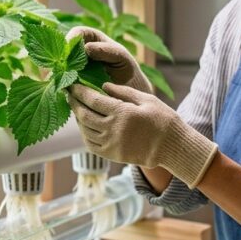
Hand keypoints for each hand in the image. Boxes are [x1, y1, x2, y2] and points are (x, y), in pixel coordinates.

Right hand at [65, 26, 152, 94]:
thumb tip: (87, 47)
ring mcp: (73, 65)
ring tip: (63, 80)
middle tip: (61, 67)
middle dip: (61, 57)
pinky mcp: (71, 80)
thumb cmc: (126, 69)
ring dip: (59, 72)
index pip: (77, 33)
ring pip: (60, 65)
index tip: (68, 51)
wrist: (128, 91)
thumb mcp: (121, 57)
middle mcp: (79, 50)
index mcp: (92, 38)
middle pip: (64, 48)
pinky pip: (61, 80)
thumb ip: (107, 50)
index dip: (70, 39)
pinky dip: (61, 84)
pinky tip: (65, 89)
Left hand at [68, 82, 217, 188]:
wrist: (172, 147)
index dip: (79, 91)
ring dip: (77, 118)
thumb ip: (123, 92)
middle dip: (73, 102)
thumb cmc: (162, 119)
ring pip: (85, 130)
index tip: (71, 84)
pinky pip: (90, 145)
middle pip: (84, 114)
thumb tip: (104, 86)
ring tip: (76, 108)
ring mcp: (111, 144)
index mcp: (121, 112)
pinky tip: (84, 126)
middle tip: (68, 94)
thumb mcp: (146, 99)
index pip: (92, 99)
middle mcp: (113, 129)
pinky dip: (84, 134)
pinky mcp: (112, 155)